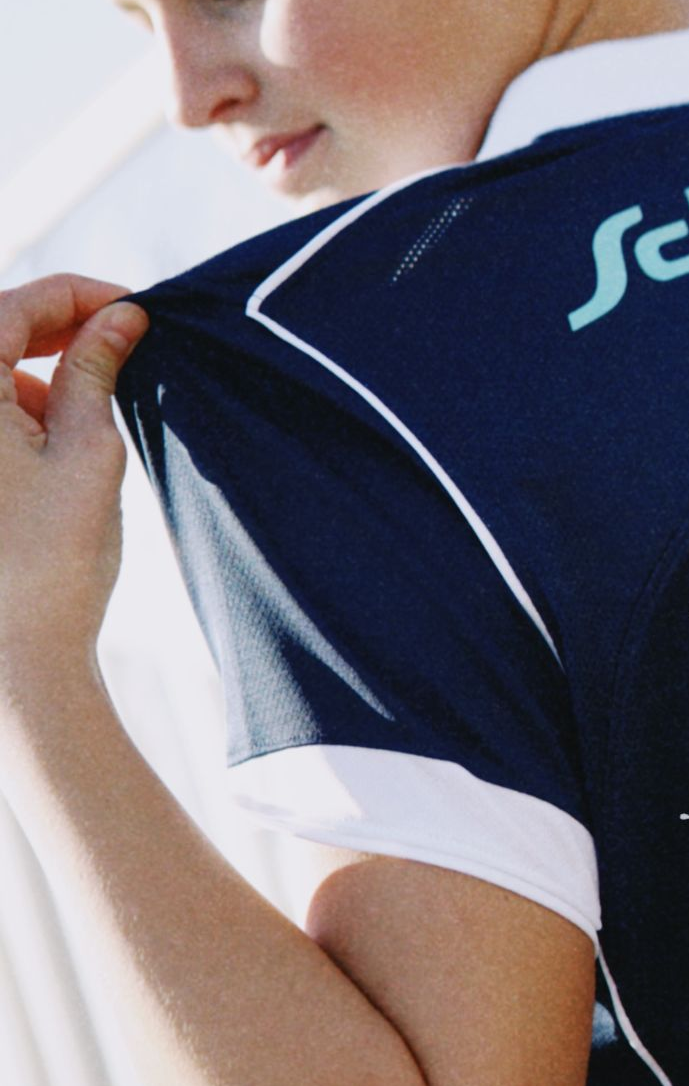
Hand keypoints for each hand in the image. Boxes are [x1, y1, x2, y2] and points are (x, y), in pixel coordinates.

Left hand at [0, 275, 148, 688]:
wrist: (14, 652)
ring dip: (35, 370)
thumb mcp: (89, 451)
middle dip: (58, 327)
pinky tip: (60, 438)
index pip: (14, 304)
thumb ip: (94, 371)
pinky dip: (16, 406)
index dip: (80, 294)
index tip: (138, 306)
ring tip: (95, 405)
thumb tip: (121, 317)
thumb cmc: (51, 559)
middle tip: (126, 340)